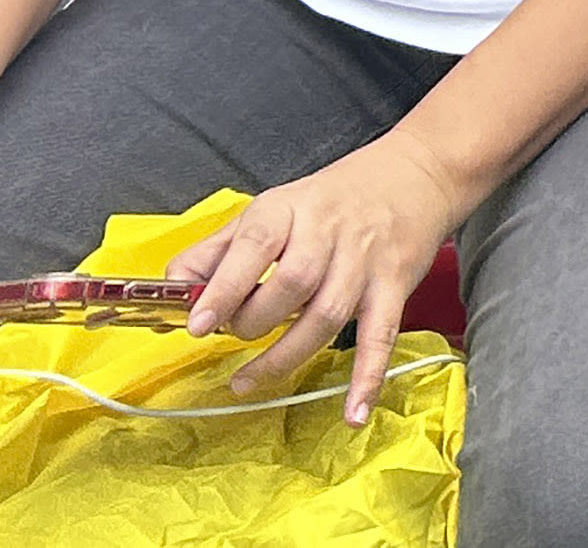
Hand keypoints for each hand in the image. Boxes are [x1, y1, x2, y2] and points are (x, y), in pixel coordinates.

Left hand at [174, 128, 485, 422]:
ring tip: (249, 379)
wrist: (418, 173)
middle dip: (254, 323)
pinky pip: (381, 337)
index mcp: (291, 209)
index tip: (197, 326)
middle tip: (235, 334)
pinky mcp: (395, 287)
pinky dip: (367, 378)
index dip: (225, 288)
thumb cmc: (333, 197)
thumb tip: (170, 289)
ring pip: (327, 316)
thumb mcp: (272, 207)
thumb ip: (218, 250)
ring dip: (285, 356)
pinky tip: (353, 414)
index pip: (255, 245)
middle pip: (293, 285)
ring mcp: (366, 263)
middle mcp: (331, 233)